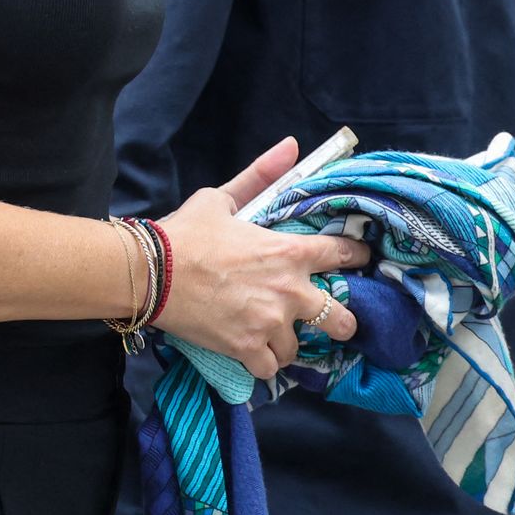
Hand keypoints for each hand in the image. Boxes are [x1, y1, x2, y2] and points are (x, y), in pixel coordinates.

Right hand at [159, 137, 370, 379]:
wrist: (152, 272)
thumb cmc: (188, 232)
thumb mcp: (223, 198)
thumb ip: (261, 176)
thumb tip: (291, 146)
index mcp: (287, 251)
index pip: (340, 254)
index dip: (356, 256)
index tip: (361, 260)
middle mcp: (288, 291)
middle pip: (339, 318)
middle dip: (342, 321)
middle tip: (336, 321)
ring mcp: (269, 324)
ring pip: (298, 348)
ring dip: (288, 341)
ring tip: (277, 335)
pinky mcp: (246, 349)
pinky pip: (270, 368)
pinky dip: (263, 362)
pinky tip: (255, 352)